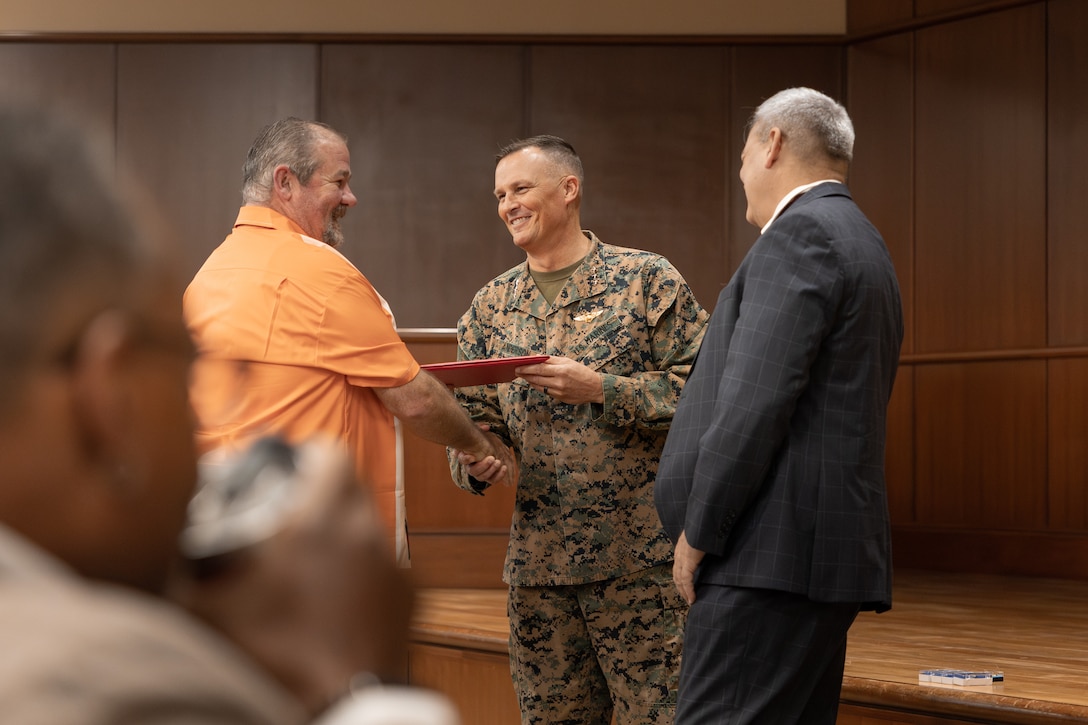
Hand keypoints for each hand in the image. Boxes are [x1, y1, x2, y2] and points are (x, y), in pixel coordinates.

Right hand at [170, 439, 412, 715]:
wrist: (340, 704)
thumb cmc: (277, 654)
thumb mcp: (210, 610)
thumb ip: (180, 571)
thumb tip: (153, 551)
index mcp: (324, 519)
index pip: (331, 452)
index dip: (308, 455)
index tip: (287, 469)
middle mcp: (366, 531)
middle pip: (351, 486)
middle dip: (322, 493)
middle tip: (289, 516)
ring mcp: (393, 564)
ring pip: (368, 526)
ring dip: (342, 533)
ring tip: (309, 562)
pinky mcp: (409, 596)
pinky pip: (384, 565)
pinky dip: (363, 571)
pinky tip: (335, 597)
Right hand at [455, 425, 516, 486]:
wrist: (490, 446)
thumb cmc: (481, 438)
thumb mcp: (479, 431)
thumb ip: (480, 427)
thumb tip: (486, 427)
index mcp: (465, 456)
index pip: (462, 459)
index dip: (466, 459)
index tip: (472, 456)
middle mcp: (470, 467)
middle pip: (473, 472)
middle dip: (483, 466)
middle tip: (491, 458)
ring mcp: (480, 473)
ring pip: (482, 478)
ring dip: (491, 471)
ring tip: (498, 462)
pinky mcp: (489, 477)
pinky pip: (492, 480)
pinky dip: (499, 476)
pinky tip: (504, 467)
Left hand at [515, 356, 602, 404]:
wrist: (595, 388)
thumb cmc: (582, 372)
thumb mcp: (568, 361)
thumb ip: (552, 360)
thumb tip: (537, 357)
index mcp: (562, 370)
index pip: (539, 368)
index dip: (527, 367)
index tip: (518, 366)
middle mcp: (559, 382)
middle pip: (536, 378)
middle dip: (525, 374)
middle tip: (517, 371)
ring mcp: (559, 391)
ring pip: (539, 386)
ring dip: (530, 381)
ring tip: (524, 376)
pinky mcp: (560, 398)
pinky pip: (545, 392)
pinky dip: (539, 387)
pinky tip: (535, 383)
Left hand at [672, 531, 704, 604]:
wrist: (704, 520)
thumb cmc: (705, 526)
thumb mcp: (701, 536)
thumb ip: (702, 543)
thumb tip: (709, 547)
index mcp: (682, 547)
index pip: (678, 567)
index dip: (681, 579)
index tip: (686, 588)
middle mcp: (679, 553)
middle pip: (676, 575)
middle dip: (681, 588)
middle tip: (687, 598)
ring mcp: (682, 558)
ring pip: (679, 580)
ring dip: (684, 592)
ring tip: (690, 601)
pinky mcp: (688, 562)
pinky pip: (686, 580)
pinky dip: (689, 591)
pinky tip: (692, 599)